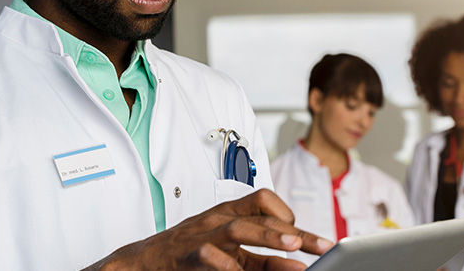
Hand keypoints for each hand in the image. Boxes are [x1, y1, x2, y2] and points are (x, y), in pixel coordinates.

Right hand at [88, 188, 332, 269]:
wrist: (143, 261)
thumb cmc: (188, 253)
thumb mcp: (229, 252)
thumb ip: (260, 259)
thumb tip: (295, 267)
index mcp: (228, 214)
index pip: (263, 200)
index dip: (288, 214)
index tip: (304, 237)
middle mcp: (218, 220)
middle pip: (260, 215)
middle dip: (293, 231)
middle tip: (320, 246)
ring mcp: (203, 236)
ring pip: (238, 227)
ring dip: (268, 235)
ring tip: (292, 247)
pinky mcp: (187, 256)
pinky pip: (208, 255)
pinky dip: (226, 263)